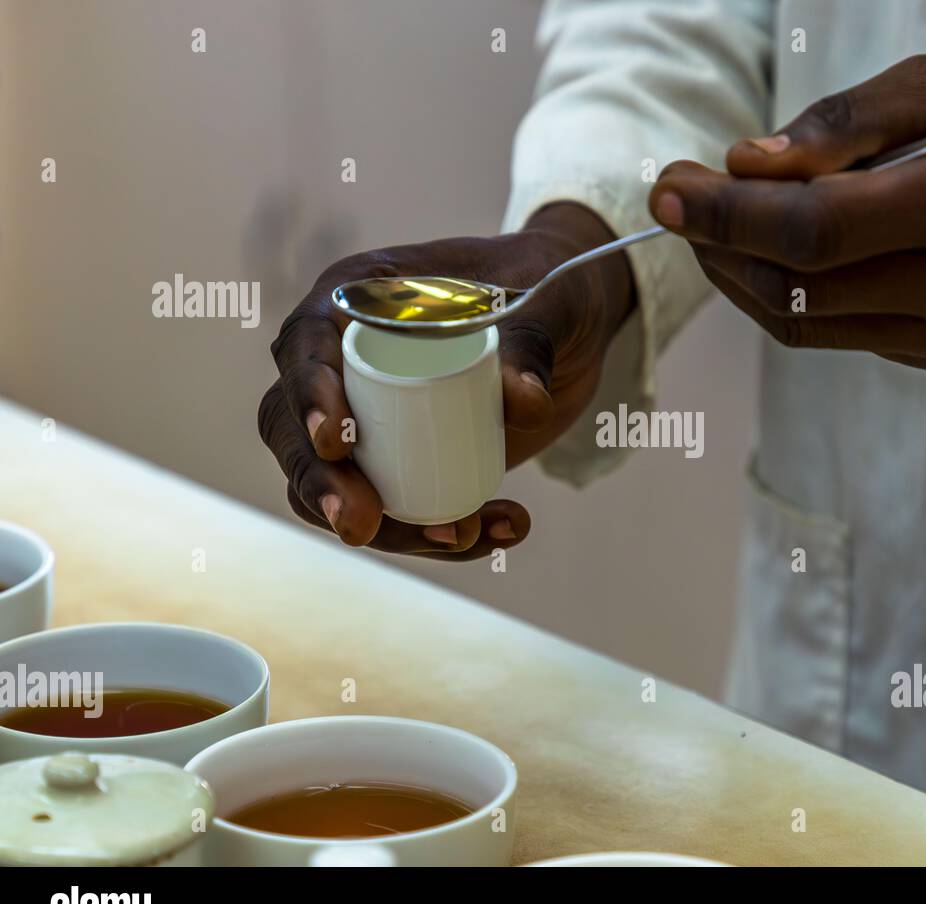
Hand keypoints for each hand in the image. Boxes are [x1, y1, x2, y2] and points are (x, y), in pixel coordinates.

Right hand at [257, 203, 632, 559]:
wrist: (572, 324)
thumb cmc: (545, 286)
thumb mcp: (544, 304)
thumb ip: (533, 344)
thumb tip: (526, 403)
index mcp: (359, 298)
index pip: (304, 344)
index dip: (308, 394)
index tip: (336, 441)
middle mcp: (345, 358)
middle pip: (296, 429)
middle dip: (323, 485)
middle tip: (362, 525)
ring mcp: (368, 415)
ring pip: (338, 484)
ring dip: (389, 529)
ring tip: (461, 537)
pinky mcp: (402, 460)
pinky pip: (395, 509)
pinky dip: (438, 534)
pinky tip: (495, 534)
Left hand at [650, 54, 925, 372]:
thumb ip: (841, 127)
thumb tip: (744, 164)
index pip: (813, 229)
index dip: (726, 213)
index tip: (667, 187)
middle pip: (795, 290)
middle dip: (719, 247)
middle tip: (682, 200)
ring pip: (806, 327)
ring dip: (743, 280)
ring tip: (719, 225)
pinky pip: (841, 336)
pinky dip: (793, 297)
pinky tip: (787, 254)